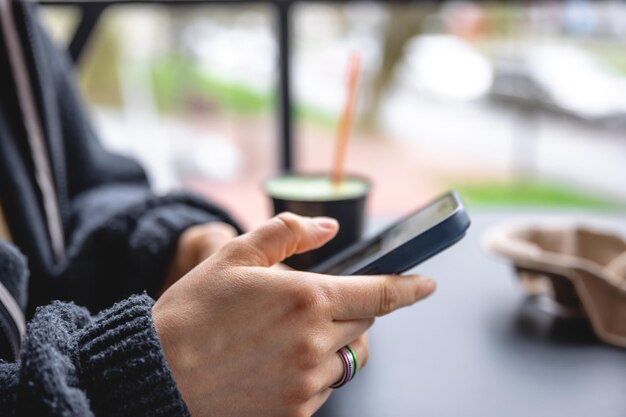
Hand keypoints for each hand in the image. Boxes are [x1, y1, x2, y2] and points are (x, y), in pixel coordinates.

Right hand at [152, 213, 435, 416]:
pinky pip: (320, 390)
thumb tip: (328, 228)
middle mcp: (315, 343)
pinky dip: (309, 375)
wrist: (156, 376)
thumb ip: (287, 234)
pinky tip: (272, 367)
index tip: (426, 284)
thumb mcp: (233, 257)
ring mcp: (306, 383)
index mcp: (307, 299)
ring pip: (344, 359)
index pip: (379, 294)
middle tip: (313, 306)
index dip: (409, 287)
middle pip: (363, 326)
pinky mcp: (294, 413)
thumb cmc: (192, 314)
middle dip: (351, 312)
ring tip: (282, 340)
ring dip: (328, 345)